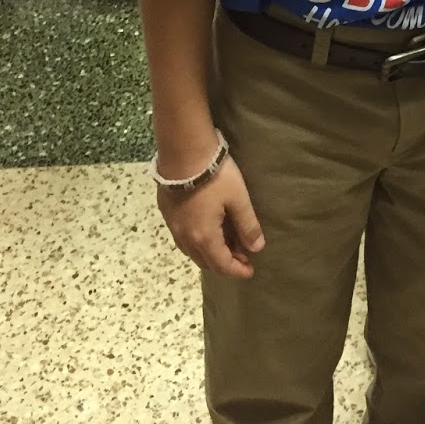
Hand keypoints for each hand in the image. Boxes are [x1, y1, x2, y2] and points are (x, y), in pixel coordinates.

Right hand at [157, 155, 264, 278]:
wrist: (183, 153)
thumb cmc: (215, 176)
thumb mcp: (238, 198)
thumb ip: (247, 225)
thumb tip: (257, 248)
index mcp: (204, 237)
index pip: (222, 264)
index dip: (237, 270)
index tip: (250, 271)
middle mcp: (186, 238)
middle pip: (206, 262)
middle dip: (225, 263)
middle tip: (242, 256)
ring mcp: (174, 227)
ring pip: (193, 252)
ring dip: (210, 253)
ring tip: (227, 244)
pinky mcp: (168, 214)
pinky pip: (184, 239)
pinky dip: (198, 243)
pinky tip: (207, 230)